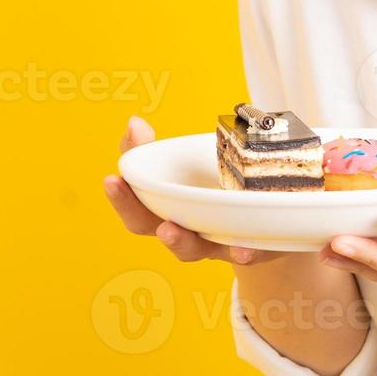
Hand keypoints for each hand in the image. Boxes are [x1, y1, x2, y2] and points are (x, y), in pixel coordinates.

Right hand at [104, 115, 285, 266]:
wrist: (265, 217)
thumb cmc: (210, 189)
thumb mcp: (184, 165)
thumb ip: (152, 149)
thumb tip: (134, 123)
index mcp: (167, 213)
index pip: (138, 213)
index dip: (123, 199)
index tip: (111, 179)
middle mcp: (189, 233)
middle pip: (166, 236)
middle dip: (160, 230)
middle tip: (161, 226)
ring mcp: (218, 243)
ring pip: (199, 249)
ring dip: (188, 243)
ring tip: (179, 234)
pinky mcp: (251, 247)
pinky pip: (247, 254)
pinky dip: (244, 252)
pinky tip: (244, 246)